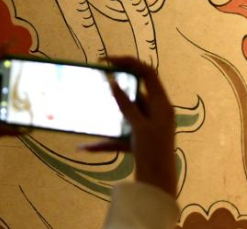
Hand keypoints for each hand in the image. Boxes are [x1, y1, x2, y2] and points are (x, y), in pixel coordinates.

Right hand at [83, 56, 176, 196]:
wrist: (158, 185)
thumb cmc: (153, 153)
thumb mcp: (139, 127)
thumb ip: (126, 105)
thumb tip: (113, 82)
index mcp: (161, 104)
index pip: (147, 72)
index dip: (129, 62)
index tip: (107, 60)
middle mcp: (156, 111)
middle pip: (135, 90)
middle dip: (116, 83)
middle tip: (97, 76)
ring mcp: (147, 126)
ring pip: (125, 112)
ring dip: (108, 112)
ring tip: (90, 104)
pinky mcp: (138, 140)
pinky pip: (120, 135)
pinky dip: (105, 141)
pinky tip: (85, 148)